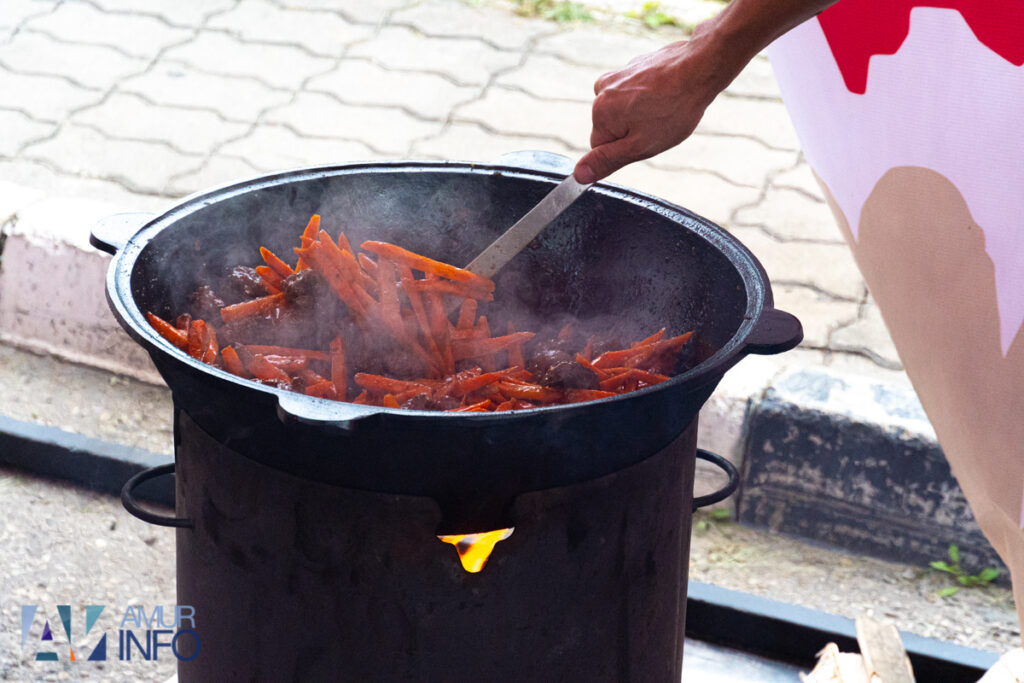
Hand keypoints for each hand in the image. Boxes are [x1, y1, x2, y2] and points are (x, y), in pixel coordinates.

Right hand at [574, 20, 740, 182]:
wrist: (699, 68)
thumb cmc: (673, 110)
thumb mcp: (639, 147)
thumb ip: (607, 161)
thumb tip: (579, 175)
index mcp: (600, 112)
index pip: (600, 148)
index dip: (625, 149)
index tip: (645, 139)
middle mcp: (602, 90)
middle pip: (611, 126)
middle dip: (632, 131)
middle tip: (658, 125)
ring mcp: (617, 75)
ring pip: (624, 110)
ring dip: (641, 114)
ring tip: (664, 109)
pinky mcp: (633, 66)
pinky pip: (635, 93)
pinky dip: (649, 97)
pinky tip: (667, 95)